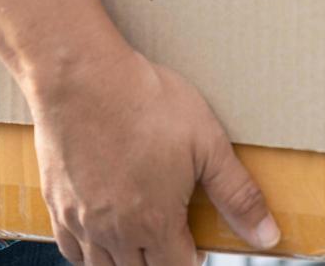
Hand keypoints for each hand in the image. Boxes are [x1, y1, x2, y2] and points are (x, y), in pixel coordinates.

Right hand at [28, 46, 279, 265]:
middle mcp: (115, 232)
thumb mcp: (207, 143)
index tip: (196, 244)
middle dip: (160, 262)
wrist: (82, 77)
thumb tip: (268, 236)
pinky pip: (69, 249)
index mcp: (155, 223)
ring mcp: (81, 220)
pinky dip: (87, 254)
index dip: (191, 259)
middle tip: (171, 240)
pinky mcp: (56, 202)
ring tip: (140, 243)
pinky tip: (100, 237)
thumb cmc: (145, 102)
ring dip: (125, 263)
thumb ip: (238, 195)